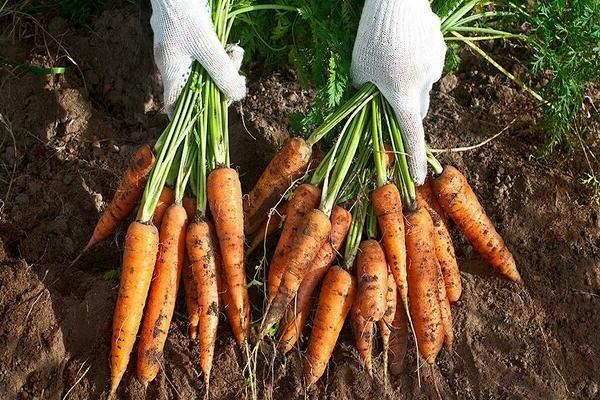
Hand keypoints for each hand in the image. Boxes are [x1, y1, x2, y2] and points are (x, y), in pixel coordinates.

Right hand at [150, 0, 245, 116]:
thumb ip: (222, 73)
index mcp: (171, 71)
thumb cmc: (184, 15)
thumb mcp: (208, 47)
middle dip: (219, 85)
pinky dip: (220, 51)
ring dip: (224, 65)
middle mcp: (172, 62)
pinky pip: (206, 52)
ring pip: (205, 68)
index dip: (187, 120)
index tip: (204, 127)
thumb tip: (237, 96)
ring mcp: (178, 48)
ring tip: (235, 53)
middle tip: (238, 77)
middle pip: (197, 86)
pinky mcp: (187, 34)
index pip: (173, 105)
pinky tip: (230, 44)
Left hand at [351, 0, 445, 184]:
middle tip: (388, 95)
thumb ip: (368, 95)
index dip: (415, 161)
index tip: (419, 180)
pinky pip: (429, 62)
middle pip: (418, 108)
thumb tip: (375, 105)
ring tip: (391, 56)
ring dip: (409, 80)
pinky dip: (417, 60)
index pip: (411, 137)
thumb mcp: (359, 73)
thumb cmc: (370, 39)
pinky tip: (403, 43)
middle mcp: (424, 85)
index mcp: (403, 97)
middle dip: (405, 108)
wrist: (395, 2)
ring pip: (423, 83)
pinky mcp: (440, 47)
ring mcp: (436, 65)